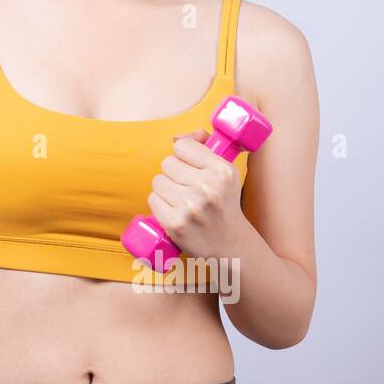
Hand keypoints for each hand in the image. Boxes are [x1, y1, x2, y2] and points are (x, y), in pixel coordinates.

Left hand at [144, 130, 249, 260]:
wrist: (231, 246)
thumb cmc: (223, 204)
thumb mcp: (224, 173)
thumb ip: (203, 147)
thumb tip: (176, 137)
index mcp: (222, 171)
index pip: (182, 146)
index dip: (183, 156)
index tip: (191, 167)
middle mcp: (207, 187)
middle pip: (167, 163)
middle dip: (174, 174)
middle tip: (188, 189)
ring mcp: (190, 206)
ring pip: (158, 181)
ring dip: (166, 189)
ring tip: (182, 201)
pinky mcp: (174, 223)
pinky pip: (152, 199)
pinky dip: (160, 205)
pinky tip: (175, 212)